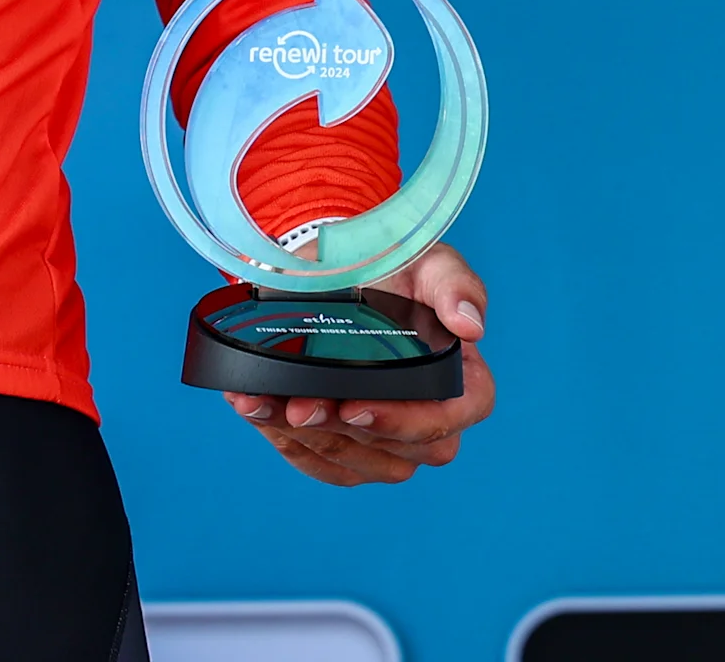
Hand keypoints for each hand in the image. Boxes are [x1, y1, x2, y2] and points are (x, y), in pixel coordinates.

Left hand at [224, 243, 492, 486]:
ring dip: (303, 438)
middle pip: (395, 450)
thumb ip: (454, 285)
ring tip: (261, 402)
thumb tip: (470, 326)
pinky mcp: (346, 448)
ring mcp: (386, 440)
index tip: (356, 406)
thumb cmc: (394, 267)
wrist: (337, 268)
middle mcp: (428, 420)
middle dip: (341, 431)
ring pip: (352, 460)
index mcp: (460, 380)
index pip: (449, 420)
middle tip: (297, 404)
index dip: (406, 423)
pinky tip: (254, 408)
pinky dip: (283, 440)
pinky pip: (320, 463)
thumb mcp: (428, 261)